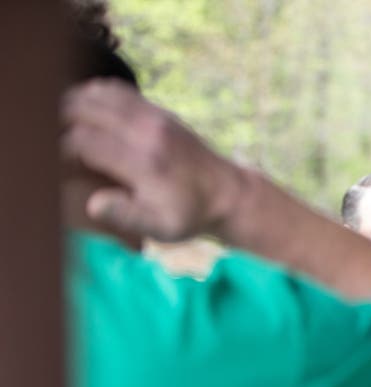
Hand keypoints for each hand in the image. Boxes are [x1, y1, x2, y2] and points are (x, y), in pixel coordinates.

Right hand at [61, 79, 247, 241]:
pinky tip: (91, 113)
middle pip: (87, 109)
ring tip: (69, 124)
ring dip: (77, 103)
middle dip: (64, 121)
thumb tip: (94, 203)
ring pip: (101, 93)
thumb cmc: (188, 215)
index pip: (85, 142)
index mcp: (144, 163)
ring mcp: (155, 117)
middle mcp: (148, 133)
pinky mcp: (160, 111)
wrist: (227, 194)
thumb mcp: (160, 227)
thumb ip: (126, 215)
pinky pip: (119, 91)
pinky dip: (97, 95)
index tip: (60, 163)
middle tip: (58, 139)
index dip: (62, 149)